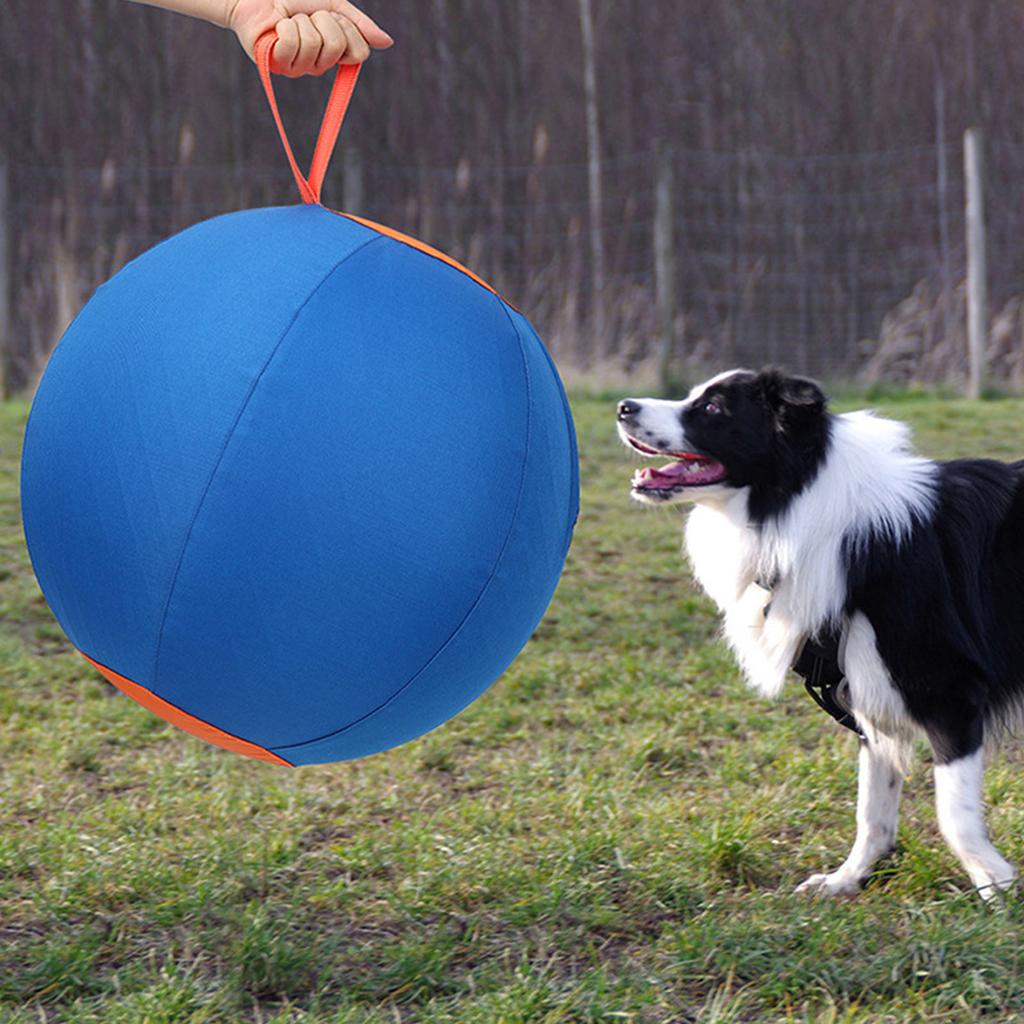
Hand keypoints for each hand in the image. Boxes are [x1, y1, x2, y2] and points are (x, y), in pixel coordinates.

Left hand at [226, 0, 392, 74]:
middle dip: (322, 21)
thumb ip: (360, 25)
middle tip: (307, 17)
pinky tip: (277, 27)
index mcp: (334, 55)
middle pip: (336, 47)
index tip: (331, 17)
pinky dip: (285, 26)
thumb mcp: (334, 6)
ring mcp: (298, 68)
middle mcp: (319, 66)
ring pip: (313, 44)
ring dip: (300, 21)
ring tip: (289, 20)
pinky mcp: (276, 65)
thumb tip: (388, 43)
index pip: (358, 53)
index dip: (347, 29)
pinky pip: (292, 45)